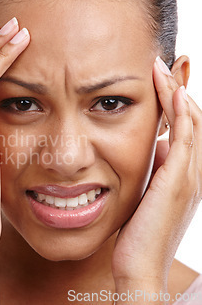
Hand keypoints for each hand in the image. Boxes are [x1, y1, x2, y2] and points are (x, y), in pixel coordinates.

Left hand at [111, 57, 200, 290]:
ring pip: (192, 123)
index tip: (159, 79)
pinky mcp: (178, 181)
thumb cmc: (138, 234)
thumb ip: (154, 171)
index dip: (175, 102)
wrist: (140, 266)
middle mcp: (192, 172)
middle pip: (193, 119)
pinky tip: (171, 93)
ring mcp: (189, 176)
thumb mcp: (146, 195)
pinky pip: (185, 138)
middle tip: (163, 64)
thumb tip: (156, 148)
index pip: (185, 128)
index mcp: (184, 175)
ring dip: (177, 93)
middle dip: (178, 90)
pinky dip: (181, 113)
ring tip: (163, 68)